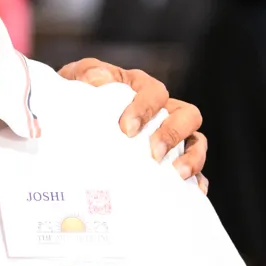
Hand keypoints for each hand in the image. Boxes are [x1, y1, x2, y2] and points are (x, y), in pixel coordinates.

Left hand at [58, 59, 207, 182]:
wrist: (69, 120)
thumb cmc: (81, 96)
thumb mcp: (78, 78)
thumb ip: (88, 74)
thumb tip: (99, 81)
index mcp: (142, 89)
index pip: (155, 93)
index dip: (146, 109)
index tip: (127, 129)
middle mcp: (163, 111)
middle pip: (187, 115)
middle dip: (173, 134)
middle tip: (153, 153)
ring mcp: (170, 137)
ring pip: (196, 141)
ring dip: (191, 158)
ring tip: (177, 175)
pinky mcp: (170, 162)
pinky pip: (194, 171)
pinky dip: (196, 181)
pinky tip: (193, 192)